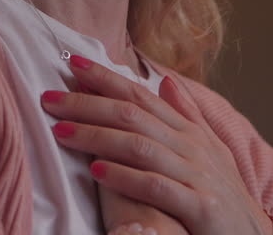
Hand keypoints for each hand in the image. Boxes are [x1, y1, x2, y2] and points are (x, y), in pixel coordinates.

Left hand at [40, 54, 272, 234]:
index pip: (140, 96)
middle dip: (88, 104)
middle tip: (49, 99)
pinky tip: (98, 172)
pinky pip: (157, 187)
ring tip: (61, 132)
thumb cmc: (223, 193)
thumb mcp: (209, 149)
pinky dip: (126, 178)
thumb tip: (165, 79)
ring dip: (97, 137)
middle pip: (132, 116)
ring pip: (140, 147)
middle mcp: (191, 146)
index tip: (72, 65)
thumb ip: (186, 115)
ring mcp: (196, 175)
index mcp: (188, 131)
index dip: (106, 79)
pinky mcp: (200, 206)